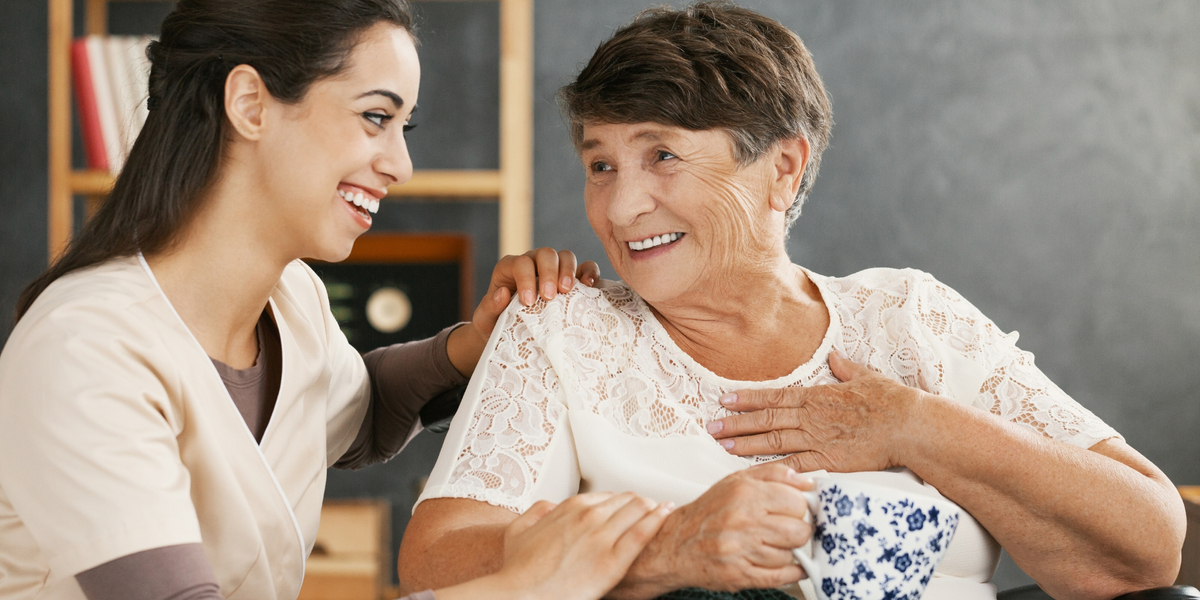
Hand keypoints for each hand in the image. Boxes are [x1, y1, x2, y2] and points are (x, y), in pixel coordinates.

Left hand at [447, 248, 600, 374]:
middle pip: (546, 254)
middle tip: (549, 296)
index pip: (520, 263)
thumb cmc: (496, 324)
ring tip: (567, 291)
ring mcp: (554, 270)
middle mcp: (533, 263)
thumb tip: (503, 293)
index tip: (528, 302)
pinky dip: (589, 272)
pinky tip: (588, 286)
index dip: (525, 278)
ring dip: (569, 271)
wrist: (511, 335)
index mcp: (510, 268)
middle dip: (549, 273)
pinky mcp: (571, 280)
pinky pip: (585, 267)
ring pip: (565, 256)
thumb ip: (489, 306)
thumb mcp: (485, 319)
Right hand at [497, 493, 672, 599]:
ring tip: (663, 508)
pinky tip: (667, 513)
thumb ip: (537, 511)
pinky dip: (657, 520)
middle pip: (626, 500)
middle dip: (640, 502)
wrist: (521, 596)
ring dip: (652, 506)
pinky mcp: (612, 562)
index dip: (620, 501)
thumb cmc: (518, 570)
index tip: (628, 505)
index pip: (605, 496)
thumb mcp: (518, 530)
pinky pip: (641, 534)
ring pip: (637, 510)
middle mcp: (587, 516)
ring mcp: (601, 538)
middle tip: (651, 506)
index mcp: (569, 508)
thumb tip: (551, 506)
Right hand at [616, 464, 813, 597]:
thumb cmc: (709, 511)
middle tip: (786, 528)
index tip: (792, 510)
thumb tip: (808, 482)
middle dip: (798, 531)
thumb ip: (774, 475)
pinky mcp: (739, 575)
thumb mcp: (737, 481)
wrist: (677, 543)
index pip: (797, 502)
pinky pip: (780, 577)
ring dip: (787, 551)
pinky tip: (786, 564)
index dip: (799, 507)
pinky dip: (790, 572)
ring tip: (773, 544)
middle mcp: (743, 521)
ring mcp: (741, 550)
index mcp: (745, 493)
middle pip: (799, 531)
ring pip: (790, 555)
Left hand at [707, 349, 922, 472]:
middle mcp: (811, 416)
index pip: (773, 396)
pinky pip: (794, 465)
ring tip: (722, 444)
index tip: (725, 399)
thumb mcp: (866, 377)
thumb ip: (845, 369)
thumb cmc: (891, 401)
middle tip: (711, 425)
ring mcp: (818, 439)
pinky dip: (773, 468)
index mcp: (817, 395)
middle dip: (736, 422)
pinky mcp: (828, 460)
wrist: (909, 426)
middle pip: (766, 419)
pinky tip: (754, 472)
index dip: (747, 399)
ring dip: (745, 443)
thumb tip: (834, 357)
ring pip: (773, 441)